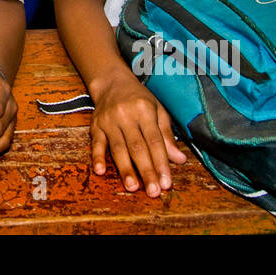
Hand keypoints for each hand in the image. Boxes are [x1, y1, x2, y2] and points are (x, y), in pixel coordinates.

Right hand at [90, 74, 186, 195]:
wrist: (112, 82)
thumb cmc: (139, 99)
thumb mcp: (158, 110)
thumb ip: (167, 135)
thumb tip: (179, 160)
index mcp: (145, 111)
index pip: (155, 141)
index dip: (161, 163)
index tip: (166, 183)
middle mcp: (126, 115)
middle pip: (137, 147)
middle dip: (146, 171)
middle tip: (153, 191)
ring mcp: (109, 120)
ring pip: (118, 148)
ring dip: (125, 169)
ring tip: (133, 187)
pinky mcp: (96, 125)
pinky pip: (96, 143)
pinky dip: (97, 157)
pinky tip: (100, 171)